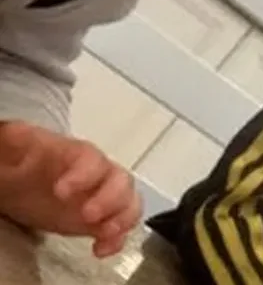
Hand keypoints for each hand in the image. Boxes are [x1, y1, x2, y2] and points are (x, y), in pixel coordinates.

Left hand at [0, 121, 141, 257]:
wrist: (23, 182)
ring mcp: (103, 197)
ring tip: (104, 233)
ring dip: (122, 219)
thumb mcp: (16, 148)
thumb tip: (14, 132)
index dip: (83, 175)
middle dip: (110, 200)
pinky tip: (100, 249)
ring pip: (129, 203)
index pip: (91, 159)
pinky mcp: (100, 219)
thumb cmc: (22, 163)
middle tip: (88, 215)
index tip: (61, 191)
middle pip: (121, 181)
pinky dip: (117, 239)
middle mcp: (98, 175)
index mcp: (77, 155)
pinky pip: (120, 227)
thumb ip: (18, 141)